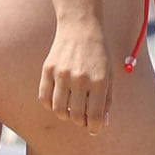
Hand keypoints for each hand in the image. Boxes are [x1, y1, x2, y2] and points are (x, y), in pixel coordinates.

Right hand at [39, 20, 112, 134]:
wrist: (81, 26)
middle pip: (76, 117)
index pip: (94, 117)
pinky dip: (51, 105)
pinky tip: (59, 100)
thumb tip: (101, 124)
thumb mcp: (109, 74)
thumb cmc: (99, 53)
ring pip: (59, 111)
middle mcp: (80, 79)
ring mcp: (62, 74)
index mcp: (99, 81)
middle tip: (84, 118)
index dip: (95, 128)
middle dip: (81, 122)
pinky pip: (44, 98)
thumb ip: (106, 100)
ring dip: (66, 115)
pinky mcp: (47, 69)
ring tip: (72, 109)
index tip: (95, 128)